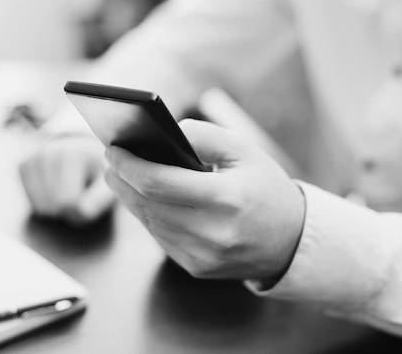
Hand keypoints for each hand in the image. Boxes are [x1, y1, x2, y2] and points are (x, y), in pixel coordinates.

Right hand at [19, 135, 114, 224]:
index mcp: (72, 156)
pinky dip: (44, 202)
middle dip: (69, 208)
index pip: (69, 202)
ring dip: (57, 207)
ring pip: (42, 207)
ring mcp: (33, 159)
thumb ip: (99, 199)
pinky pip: (31, 202)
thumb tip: (78, 212)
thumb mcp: (107, 183)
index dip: (82, 207)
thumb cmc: (98, 170)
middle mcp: (48, 153)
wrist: (83, 149)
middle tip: (79, 192)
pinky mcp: (23, 166)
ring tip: (68, 189)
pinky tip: (55, 187)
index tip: (90, 194)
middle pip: (54, 206)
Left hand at [104, 119, 305, 280]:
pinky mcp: (196, 268)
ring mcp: (202, 256)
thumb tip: (165, 134)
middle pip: (145, 205)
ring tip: (123, 175)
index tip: (112, 149)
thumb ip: (204, 135)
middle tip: (111, 160)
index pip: (157, 183)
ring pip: (149, 222)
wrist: (290, 240)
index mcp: (226, 199)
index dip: (127, 165)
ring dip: (130, 198)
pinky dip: (149, 216)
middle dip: (121, 180)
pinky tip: (147, 199)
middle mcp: (212, 233)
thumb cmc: (266, 189)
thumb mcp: (245, 150)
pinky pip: (160, 238)